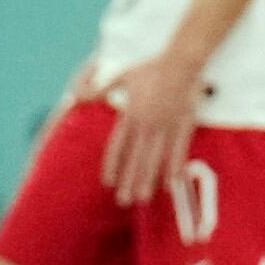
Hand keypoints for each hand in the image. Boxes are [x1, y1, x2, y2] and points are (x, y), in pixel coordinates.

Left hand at [96, 52, 206, 206]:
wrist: (181, 62)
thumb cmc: (152, 68)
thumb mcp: (123, 76)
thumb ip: (102, 89)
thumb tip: (80, 97)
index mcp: (131, 115)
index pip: (118, 146)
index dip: (113, 166)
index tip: (108, 183)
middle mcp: (147, 125)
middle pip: (136, 159)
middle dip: (129, 181)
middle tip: (123, 201)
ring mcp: (166, 127)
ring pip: (155, 159)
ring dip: (149, 180)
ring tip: (143, 198)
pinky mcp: (184, 126)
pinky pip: (179, 151)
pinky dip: (175, 168)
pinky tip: (171, 183)